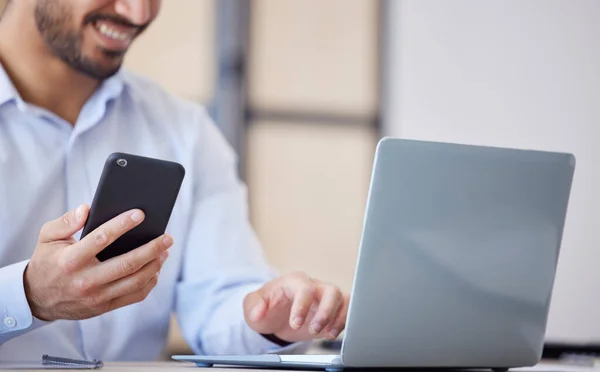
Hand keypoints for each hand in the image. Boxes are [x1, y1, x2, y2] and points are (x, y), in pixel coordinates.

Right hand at [24, 204, 172, 320]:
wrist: (37, 299)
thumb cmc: (47, 262)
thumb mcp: (47, 238)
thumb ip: (65, 221)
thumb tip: (86, 209)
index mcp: (70, 260)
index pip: (101, 239)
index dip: (122, 225)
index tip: (140, 214)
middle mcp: (85, 280)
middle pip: (127, 263)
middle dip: (152, 248)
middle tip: (167, 237)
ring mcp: (96, 297)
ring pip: (135, 281)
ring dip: (155, 265)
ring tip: (165, 250)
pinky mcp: (104, 307)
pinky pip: (134, 295)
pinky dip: (149, 282)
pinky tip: (156, 268)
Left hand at [243, 272, 348, 342]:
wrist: (276, 314)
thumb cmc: (267, 306)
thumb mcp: (252, 305)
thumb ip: (253, 307)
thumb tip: (259, 311)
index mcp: (294, 281)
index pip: (305, 288)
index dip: (302, 306)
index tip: (295, 324)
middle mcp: (313, 286)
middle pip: (331, 291)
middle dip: (326, 312)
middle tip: (314, 330)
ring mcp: (325, 297)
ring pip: (343, 299)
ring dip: (338, 318)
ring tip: (326, 334)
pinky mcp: (333, 309)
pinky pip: (348, 309)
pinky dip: (345, 321)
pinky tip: (333, 333)